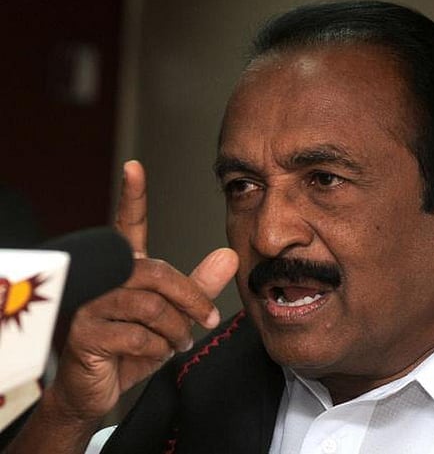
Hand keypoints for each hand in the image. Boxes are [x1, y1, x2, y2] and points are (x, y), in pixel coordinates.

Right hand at [48, 160, 238, 421]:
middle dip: (191, 299)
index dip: (132, 196)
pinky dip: (155, 347)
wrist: (99, 387)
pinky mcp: (84, 331)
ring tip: (179, 341)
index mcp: (127, 268)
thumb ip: (199, 287)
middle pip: (158, 273)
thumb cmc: (134, 345)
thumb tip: (229, 257)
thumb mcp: (175, 316)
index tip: (135, 167)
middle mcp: (106, 279)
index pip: (128, 225)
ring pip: (150, 306)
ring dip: (175, 329)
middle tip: (207, 320)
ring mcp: (91, 303)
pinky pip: (135, 333)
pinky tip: (154, 353)